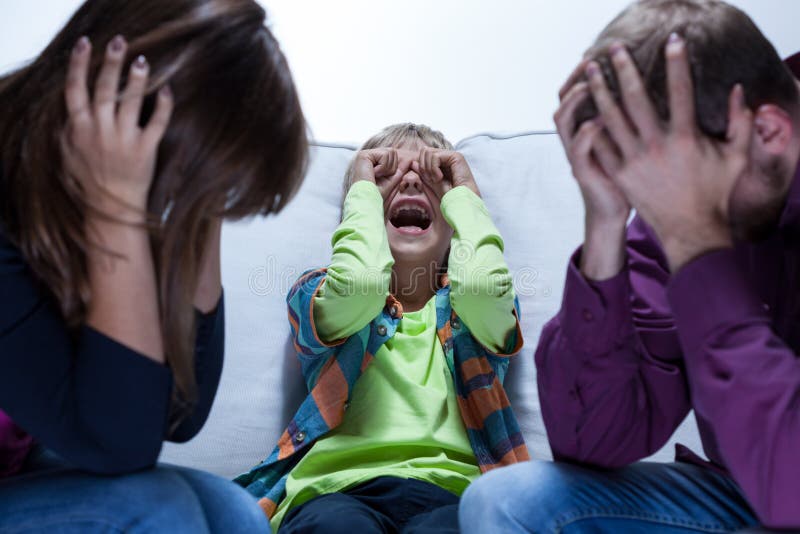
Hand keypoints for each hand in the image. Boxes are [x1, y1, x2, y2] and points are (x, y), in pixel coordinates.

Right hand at [61, 35, 172, 214]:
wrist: (111, 208)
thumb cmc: (89, 181)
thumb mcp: (68, 154)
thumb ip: (69, 129)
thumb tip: (72, 107)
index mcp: (78, 128)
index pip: (75, 90)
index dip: (79, 65)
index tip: (85, 45)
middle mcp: (99, 131)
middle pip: (104, 89)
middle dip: (110, 63)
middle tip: (119, 42)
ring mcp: (123, 140)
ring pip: (129, 102)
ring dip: (136, 79)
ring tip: (142, 60)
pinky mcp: (145, 150)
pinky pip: (156, 123)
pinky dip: (162, 105)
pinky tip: (166, 90)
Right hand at [351, 147, 408, 199]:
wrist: (368, 202)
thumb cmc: (377, 195)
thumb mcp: (392, 181)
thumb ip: (399, 169)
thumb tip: (409, 159)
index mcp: (373, 162)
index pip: (393, 156)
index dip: (393, 169)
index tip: (382, 179)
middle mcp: (368, 156)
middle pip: (392, 152)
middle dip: (391, 168)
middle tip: (379, 178)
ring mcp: (365, 155)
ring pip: (390, 152)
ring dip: (387, 168)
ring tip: (375, 176)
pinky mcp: (364, 155)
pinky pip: (385, 154)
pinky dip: (383, 168)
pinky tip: (372, 174)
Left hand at [412, 148, 480, 197]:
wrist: (459, 200)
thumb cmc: (448, 194)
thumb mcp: (431, 182)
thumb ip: (423, 172)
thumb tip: (413, 162)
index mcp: (442, 161)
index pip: (423, 154)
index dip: (421, 166)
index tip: (428, 179)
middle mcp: (447, 156)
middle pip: (424, 150)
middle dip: (424, 166)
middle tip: (431, 179)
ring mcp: (451, 155)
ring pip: (428, 152)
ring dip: (429, 168)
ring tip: (437, 179)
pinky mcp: (455, 156)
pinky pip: (435, 156)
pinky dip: (434, 169)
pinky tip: (440, 178)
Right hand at [554, 61, 629, 279]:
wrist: (613, 212)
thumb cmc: (626, 177)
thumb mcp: (625, 144)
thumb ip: (627, 119)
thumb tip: (645, 89)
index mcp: (584, 130)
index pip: (572, 94)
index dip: (579, 75)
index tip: (597, 56)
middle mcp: (575, 139)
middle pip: (562, 101)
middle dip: (574, 80)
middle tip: (591, 64)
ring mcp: (576, 155)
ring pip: (562, 121)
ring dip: (574, 101)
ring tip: (590, 87)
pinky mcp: (582, 171)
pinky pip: (578, 148)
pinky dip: (586, 133)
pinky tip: (599, 121)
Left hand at [586, 34, 752, 271]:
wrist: (690, 230)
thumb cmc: (715, 192)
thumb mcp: (736, 157)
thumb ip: (740, 123)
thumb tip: (739, 91)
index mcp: (686, 138)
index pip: (681, 91)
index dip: (677, 64)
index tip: (671, 42)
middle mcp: (656, 146)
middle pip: (636, 99)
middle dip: (625, 70)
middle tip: (615, 50)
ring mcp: (634, 161)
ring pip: (611, 118)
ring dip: (600, 92)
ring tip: (591, 72)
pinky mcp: (620, 174)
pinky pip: (601, 145)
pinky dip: (592, 125)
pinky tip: (584, 108)